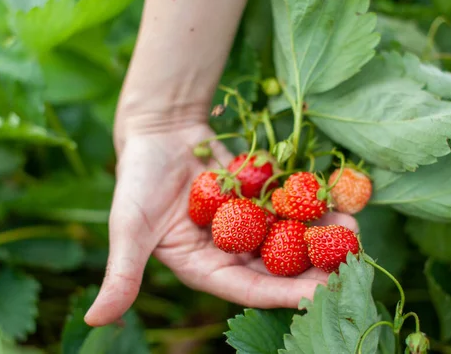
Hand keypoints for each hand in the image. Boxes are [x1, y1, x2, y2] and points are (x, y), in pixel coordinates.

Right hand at [84, 119, 358, 326]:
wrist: (158, 128)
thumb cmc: (138, 178)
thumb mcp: (127, 228)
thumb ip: (121, 274)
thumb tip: (95, 321)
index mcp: (203, 267)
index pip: (247, 289)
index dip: (281, 294)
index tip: (317, 295)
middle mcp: (229, 251)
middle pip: (276, 267)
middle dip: (313, 269)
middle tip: (350, 268)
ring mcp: (248, 223)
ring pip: (290, 237)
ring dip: (321, 237)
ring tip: (354, 232)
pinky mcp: (260, 196)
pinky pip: (289, 204)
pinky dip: (313, 204)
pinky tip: (341, 201)